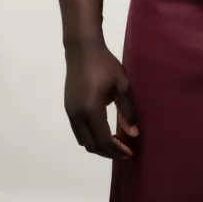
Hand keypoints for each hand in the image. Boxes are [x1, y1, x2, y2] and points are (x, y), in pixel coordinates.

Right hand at [64, 40, 138, 157]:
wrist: (82, 49)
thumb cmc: (105, 64)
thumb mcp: (122, 85)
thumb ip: (127, 110)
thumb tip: (133, 133)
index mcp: (92, 110)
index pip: (104, 140)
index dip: (117, 150)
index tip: (130, 152)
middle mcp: (78, 115)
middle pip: (92, 145)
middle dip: (108, 152)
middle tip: (124, 150)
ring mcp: (70, 112)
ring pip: (83, 140)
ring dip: (98, 146)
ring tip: (115, 142)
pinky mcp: (68, 107)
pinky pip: (78, 131)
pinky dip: (90, 137)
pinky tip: (102, 130)